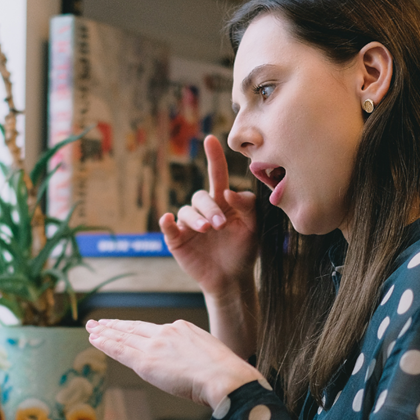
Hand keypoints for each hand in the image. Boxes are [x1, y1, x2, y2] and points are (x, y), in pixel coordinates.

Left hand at [86, 318, 265, 409]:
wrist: (226, 377)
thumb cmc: (226, 374)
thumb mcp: (211, 354)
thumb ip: (195, 356)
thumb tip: (191, 367)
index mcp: (182, 328)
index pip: (151, 329)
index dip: (134, 327)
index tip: (123, 325)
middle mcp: (166, 332)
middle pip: (134, 328)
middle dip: (114, 325)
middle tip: (98, 322)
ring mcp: (155, 345)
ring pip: (124, 337)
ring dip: (105, 333)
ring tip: (91, 329)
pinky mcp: (147, 361)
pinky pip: (121, 350)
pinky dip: (106, 344)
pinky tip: (95, 340)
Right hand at [161, 135, 257, 297]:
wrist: (232, 279)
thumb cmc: (244, 251)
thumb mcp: (253, 227)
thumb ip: (247, 206)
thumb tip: (228, 192)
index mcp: (222, 203)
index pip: (217, 176)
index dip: (214, 158)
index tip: (210, 139)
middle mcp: (204, 210)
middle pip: (201, 197)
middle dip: (210, 209)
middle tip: (220, 225)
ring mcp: (189, 225)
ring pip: (186, 211)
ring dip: (197, 218)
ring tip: (208, 230)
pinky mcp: (177, 240)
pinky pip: (168, 227)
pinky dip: (166, 222)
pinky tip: (168, 219)